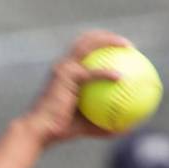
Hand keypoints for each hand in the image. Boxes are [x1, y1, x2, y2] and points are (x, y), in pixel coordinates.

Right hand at [21, 30, 132, 146]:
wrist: (41, 130)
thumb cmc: (62, 130)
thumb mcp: (87, 127)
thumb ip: (105, 125)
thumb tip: (127, 129)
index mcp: (67, 72)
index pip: (84, 49)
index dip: (102, 45)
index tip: (122, 51)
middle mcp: (64, 65)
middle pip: (86, 40)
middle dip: (106, 36)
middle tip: (127, 45)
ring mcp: (64, 68)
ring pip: (87, 46)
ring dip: (107, 41)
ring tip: (127, 47)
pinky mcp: (66, 77)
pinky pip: (91, 73)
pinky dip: (106, 73)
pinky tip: (120, 77)